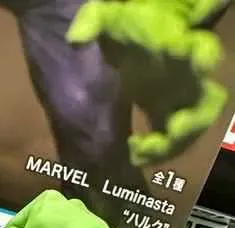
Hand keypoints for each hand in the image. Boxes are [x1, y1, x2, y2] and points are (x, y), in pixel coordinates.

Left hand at [67, 0, 228, 164]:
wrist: (132, 43)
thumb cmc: (125, 28)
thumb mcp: (108, 19)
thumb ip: (94, 22)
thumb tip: (75, 39)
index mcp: (178, 47)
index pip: (201, 50)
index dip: (203, 58)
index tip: (200, 66)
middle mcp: (186, 78)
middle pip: (206, 103)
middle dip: (193, 122)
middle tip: (173, 131)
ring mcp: (179, 101)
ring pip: (190, 131)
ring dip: (169, 148)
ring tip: (138, 152)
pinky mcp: (167, 119)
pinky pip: (171, 144)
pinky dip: (155, 154)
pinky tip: (133, 150)